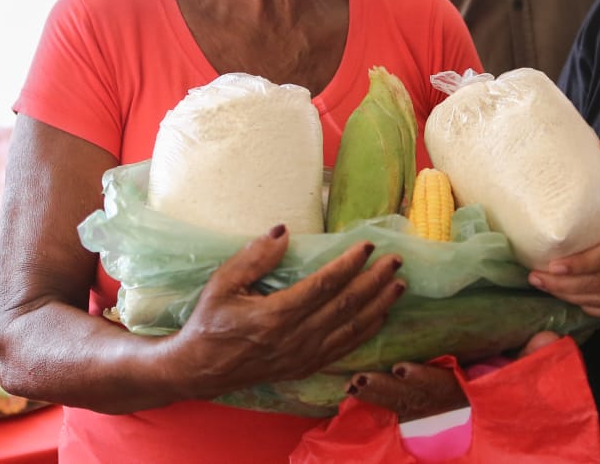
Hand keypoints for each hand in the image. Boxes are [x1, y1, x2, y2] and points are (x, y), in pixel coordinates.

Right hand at [165, 225, 405, 397]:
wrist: (200, 369)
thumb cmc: (210, 321)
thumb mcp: (222, 283)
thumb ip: (254, 257)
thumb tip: (283, 231)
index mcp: (275, 315)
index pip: (324, 285)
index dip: (349, 264)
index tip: (368, 246)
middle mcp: (295, 338)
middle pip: (346, 306)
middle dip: (375, 281)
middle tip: (396, 260)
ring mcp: (303, 356)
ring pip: (351, 328)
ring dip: (378, 304)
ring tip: (399, 284)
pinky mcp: (306, 367)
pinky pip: (344, 348)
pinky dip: (367, 330)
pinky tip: (381, 315)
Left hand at [347, 330, 562, 421]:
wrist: (507, 427)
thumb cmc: (509, 393)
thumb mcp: (522, 378)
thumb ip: (530, 361)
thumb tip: (547, 338)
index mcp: (467, 393)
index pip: (444, 386)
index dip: (423, 377)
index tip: (403, 367)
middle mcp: (446, 405)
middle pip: (414, 399)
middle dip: (388, 390)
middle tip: (362, 380)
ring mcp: (431, 410)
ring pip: (401, 404)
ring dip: (377, 394)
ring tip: (354, 384)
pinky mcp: (420, 407)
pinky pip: (397, 405)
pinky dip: (377, 398)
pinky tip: (353, 387)